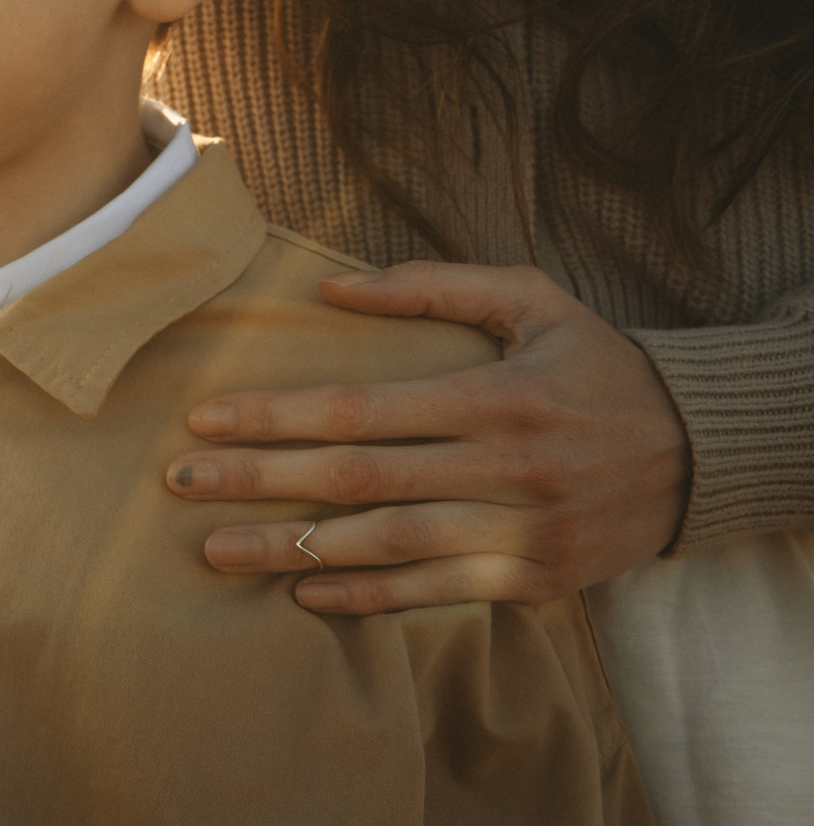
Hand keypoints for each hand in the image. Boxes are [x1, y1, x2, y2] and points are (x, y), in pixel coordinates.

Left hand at [164, 262, 690, 612]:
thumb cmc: (596, 364)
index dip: (277, 417)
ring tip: (218, 548)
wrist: (702, 451)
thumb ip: (433, 285)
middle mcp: (505, 470)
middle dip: (260, 482)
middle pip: (358, 480)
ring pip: (388, 546)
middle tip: (180, 485)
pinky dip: (368, 597)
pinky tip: (303, 590)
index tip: (204, 419)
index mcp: (495, 397)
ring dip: (295, 549)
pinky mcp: (536, 579)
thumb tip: (332, 288)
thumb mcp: (531, 299)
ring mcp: (522, 532)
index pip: (361, 410)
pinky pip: (436, 593)